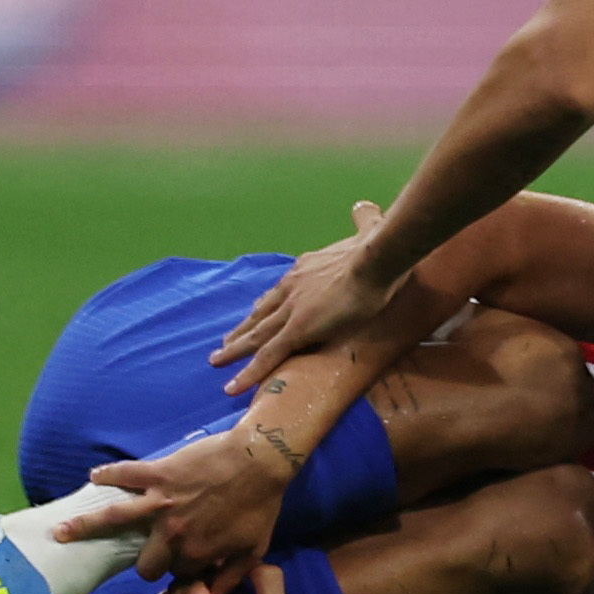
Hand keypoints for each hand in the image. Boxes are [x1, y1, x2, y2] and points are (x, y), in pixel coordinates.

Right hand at [68, 424, 292, 583]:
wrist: (262, 459)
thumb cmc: (261, 504)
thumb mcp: (254, 550)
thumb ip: (231, 579)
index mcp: (192, 554)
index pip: (176, 574)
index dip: (181, 570)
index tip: (187, 564)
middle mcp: (169, 533)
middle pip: (145, 562)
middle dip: (149, 562)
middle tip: (151, 552)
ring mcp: (159, 502)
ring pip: (113, 518)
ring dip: (83, 527)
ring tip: (59, 532)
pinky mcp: (158, 473)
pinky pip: (125, 474)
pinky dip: (108, 475)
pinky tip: (93, 477)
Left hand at [221, 208, 396, 392]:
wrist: (373, 260)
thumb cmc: (375, 248)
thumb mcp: (366, 230)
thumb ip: (363, 221)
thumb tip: (363, 205)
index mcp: (305, 269)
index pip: (280, 290)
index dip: (266, 303)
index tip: (256, 310)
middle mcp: (290, 288)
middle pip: (261, 312)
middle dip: (243, 328)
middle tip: (225, 341)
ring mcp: (290, 310)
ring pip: (256, 335)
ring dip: (235, 348)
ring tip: (218, 360)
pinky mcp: (296, 330)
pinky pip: (267, 356)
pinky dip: (248, 373)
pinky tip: (233, 387)